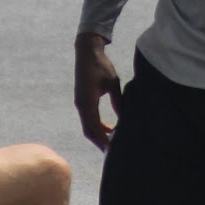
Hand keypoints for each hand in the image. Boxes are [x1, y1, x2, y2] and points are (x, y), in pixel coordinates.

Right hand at [74, 33, 121, 151]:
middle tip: (113, 152)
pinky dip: (97, 126)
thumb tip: (124, 117)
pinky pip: (88, 118)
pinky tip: (109, 128)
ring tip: (112, 142)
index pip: (94, 127)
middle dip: (100, 142)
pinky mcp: (82, 100)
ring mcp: (80, 103)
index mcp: (87, 102)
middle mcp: (81, 105)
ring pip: (88, 126)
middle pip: (89, 131)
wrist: (87, 52)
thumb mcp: (113, 83)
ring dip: (98, 135)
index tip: (112, 149)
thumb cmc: (101, 65)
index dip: (103, 140)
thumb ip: (118, 101)